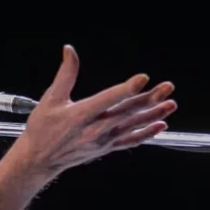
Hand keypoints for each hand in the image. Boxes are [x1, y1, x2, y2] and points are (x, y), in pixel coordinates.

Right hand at [17, 44, 176, 175]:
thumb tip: (69, 51)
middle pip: (125, 112)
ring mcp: (101, 141)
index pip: (107, 100)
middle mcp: (93, 130)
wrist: (39, 158)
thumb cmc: (42, 128)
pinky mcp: (105, 148)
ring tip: (170, 104)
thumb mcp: (50, 99)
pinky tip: (160, 126)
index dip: (125, 89)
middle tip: (166, 87)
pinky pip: (129, 141)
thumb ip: (65, 74)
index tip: (142, 79)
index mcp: (79, 115)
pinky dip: (146, 134)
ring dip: (153, 115)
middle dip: (148, 99)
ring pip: (132, 126)